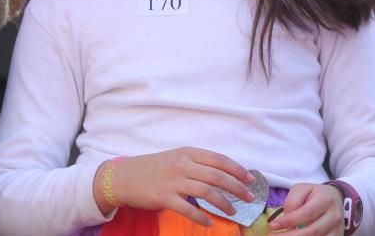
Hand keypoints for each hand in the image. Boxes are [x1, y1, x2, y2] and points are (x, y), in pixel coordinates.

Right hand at [95, 148, 254, 225]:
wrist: (124, 176)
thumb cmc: (153, 168)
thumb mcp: (176, 158)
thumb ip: (196, 164)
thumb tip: (222, 175)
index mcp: (188, 153)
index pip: (219, 159)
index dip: (237, 169)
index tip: (250, 178)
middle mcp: (183, 165)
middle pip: (218, 176)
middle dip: (237, 188)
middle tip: (249, 197)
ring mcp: (173, 181)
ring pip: (207, 192)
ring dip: (224, 204)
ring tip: (232, 212)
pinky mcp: (164, 198)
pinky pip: (188, 209)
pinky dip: (201, 217)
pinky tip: (209, 222)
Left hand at [268, 183, 343, 234]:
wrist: (336, 199)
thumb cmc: (315, 194)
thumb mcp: (303, 190)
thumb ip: (293, 201)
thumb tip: (286, 219)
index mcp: (326, 200)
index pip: (306, 213)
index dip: (289, 221)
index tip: (273, 225)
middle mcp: (334, 216)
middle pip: (311, 231)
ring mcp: (337, 229)